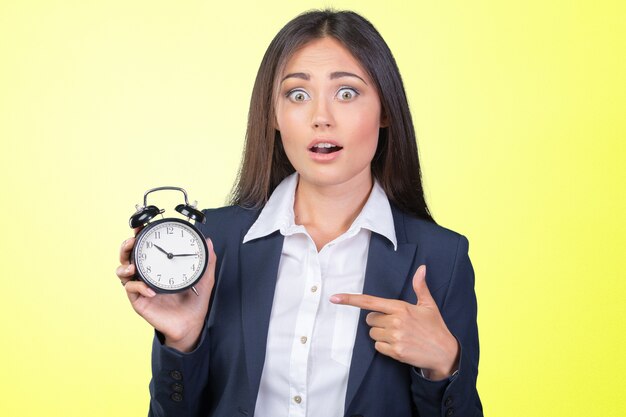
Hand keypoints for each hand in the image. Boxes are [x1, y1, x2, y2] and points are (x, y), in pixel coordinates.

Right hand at [115, 229, 216, 352]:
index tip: (140, 226)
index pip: (145, 248)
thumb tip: (209, 241)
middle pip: (127, 257)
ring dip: (124, 266)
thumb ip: (207, 261)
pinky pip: (132, 291)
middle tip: (132, 241)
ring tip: (132, 267)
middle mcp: (147, 275)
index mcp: (159, 266)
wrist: (192, 323)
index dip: (139, 236)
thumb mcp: (204, 278)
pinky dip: (139, 287)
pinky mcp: (140, 302)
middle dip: (126, 247)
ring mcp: (141, 288)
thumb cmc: (195, 301)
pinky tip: (150, 290)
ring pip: (122, 272)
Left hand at [330, 265, 458, 379]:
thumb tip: (422, 268)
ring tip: (399, 335)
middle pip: (370, 319)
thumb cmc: (435, 328)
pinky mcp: (395, 351)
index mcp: (401, 307)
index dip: (351, 300)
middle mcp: (396, 321)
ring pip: (372, 333)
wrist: (444, 353)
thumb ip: (420, 287)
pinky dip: (384, 346)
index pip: (370, 302)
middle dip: (378, 321)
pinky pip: (377, 346)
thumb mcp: (428, 306)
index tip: (335, 298)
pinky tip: (398, 345)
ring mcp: (395, 337)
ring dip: (381, 334)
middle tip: (395, 324)